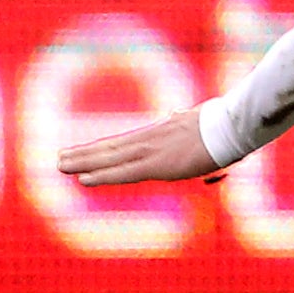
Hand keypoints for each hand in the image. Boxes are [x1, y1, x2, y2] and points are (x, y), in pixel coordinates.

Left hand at [59, 108, 216, 188]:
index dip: (102, 148)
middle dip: (84, 154)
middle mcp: (151, 140)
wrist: (234, 125)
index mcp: (161, 132)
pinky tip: (83, 178)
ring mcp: (152, 151)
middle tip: (59, 159)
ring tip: (60, 165)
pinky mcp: (158, 165)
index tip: (83, 151)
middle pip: (110, 148)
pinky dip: (101, 175)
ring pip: (109, 158)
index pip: (124, 142)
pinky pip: (123, 173)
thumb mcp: (199, 120)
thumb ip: (184, 120)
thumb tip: (178, 114)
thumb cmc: (225, 123)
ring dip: (83, 162)